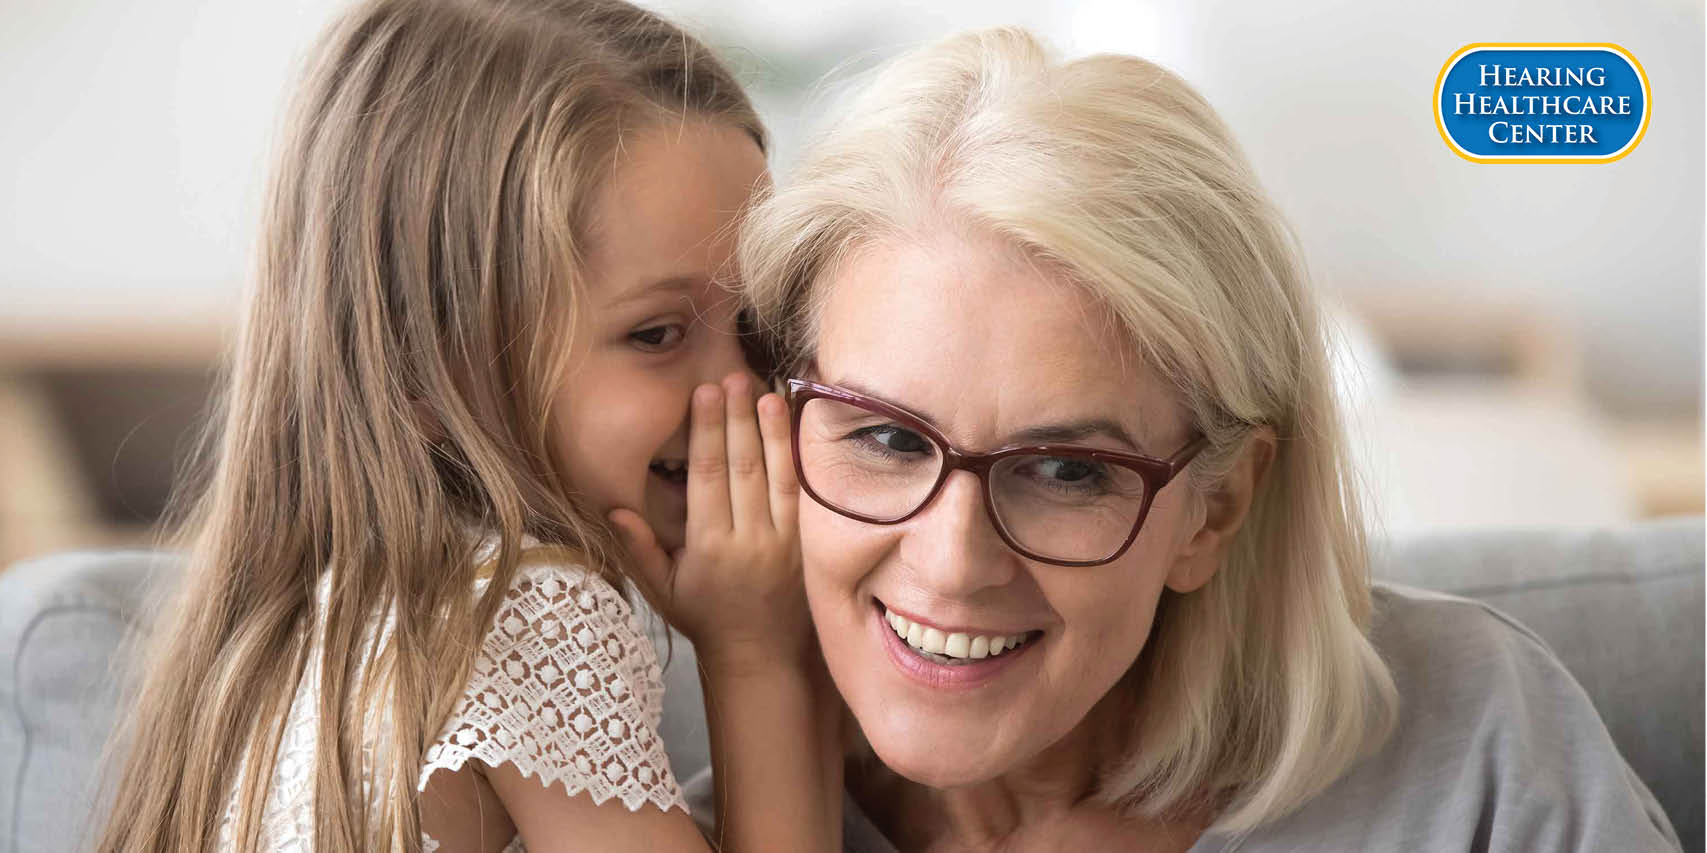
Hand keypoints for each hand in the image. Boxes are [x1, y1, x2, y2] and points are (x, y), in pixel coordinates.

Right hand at [608, 372, 808, 671]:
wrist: (761, 655)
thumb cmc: (706, 618)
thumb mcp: (663, 590)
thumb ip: (640, 549)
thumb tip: (615, 509)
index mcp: (711, 547)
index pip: (708, 477)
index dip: (707, 432)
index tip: (704, 395)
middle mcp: (750, 541)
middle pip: (744, 467)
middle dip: (737, 419)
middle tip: (731, 377)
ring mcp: (786, 542)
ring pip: (778, 475)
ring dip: (772, 431)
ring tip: (765, 392)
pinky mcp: (811, 544)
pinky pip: (805, 494)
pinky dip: (800, 458)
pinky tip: (796, 428)